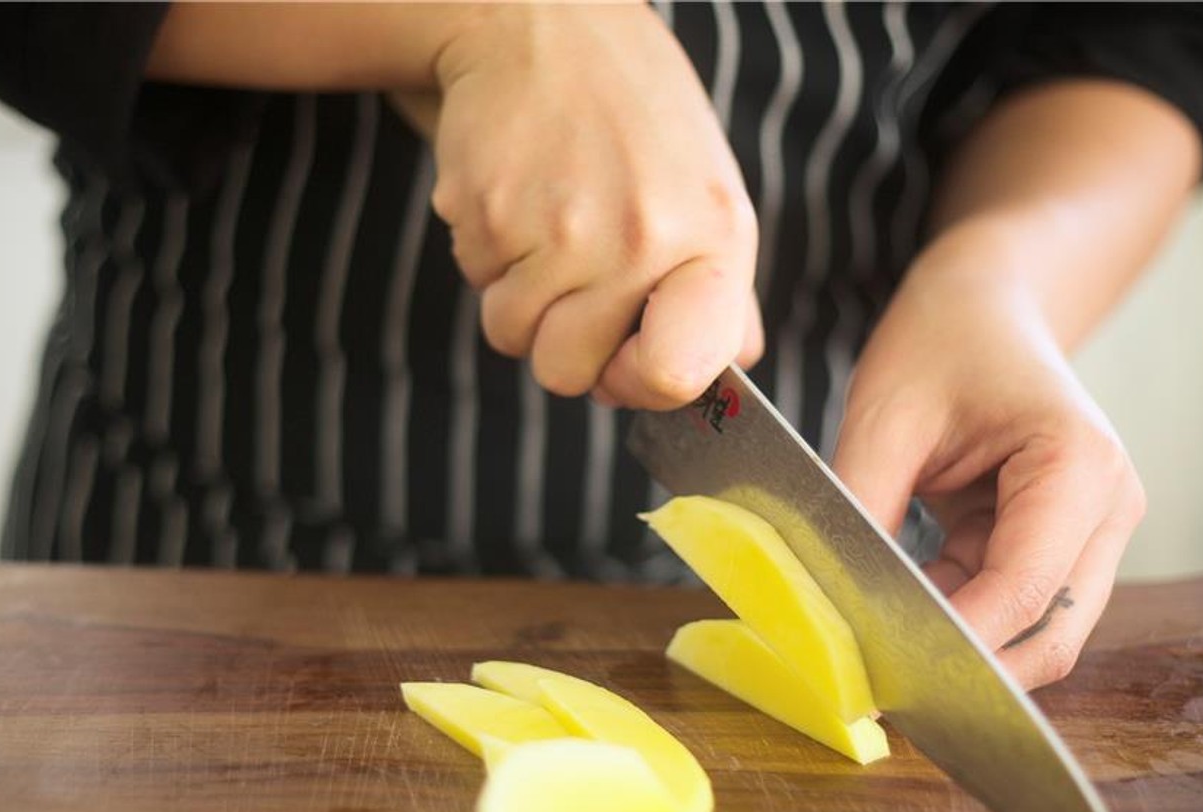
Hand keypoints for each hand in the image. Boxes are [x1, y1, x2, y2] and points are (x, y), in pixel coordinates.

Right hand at [428, 5, 762, 407]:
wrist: (544, 22)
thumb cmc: (637, 118)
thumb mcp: (710, 195)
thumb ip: (723, 296)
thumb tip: (728, 375)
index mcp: (710, 242)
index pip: (673, 375)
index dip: (639, 384)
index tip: (631, 357)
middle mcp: (637, 241)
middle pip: (568, 375)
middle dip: (563, 342)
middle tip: (577, 277)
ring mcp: (556, 230)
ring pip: (511, 337)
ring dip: (520, 298)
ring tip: (549, 225)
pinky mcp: (486, 213)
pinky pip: (474, 283)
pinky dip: (489, 254)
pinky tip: (519, 196)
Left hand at [831, 234, 1145, 688]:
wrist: (984, 307)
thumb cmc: (940, 343)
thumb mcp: (884, 417)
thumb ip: (862, 509)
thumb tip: (833, 604)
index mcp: (1078, 464)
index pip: (1025, 590)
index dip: (956, 644)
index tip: (881, 673)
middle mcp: (1105, 508)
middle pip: (1049, 635)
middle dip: (968, 667)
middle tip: (876, 686)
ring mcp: (1089, 533)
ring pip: (1035, 634)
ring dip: (962, 650)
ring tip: (879, 653)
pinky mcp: (1057, 547)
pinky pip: (1010, 608)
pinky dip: (957, 623)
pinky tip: (897, 620)